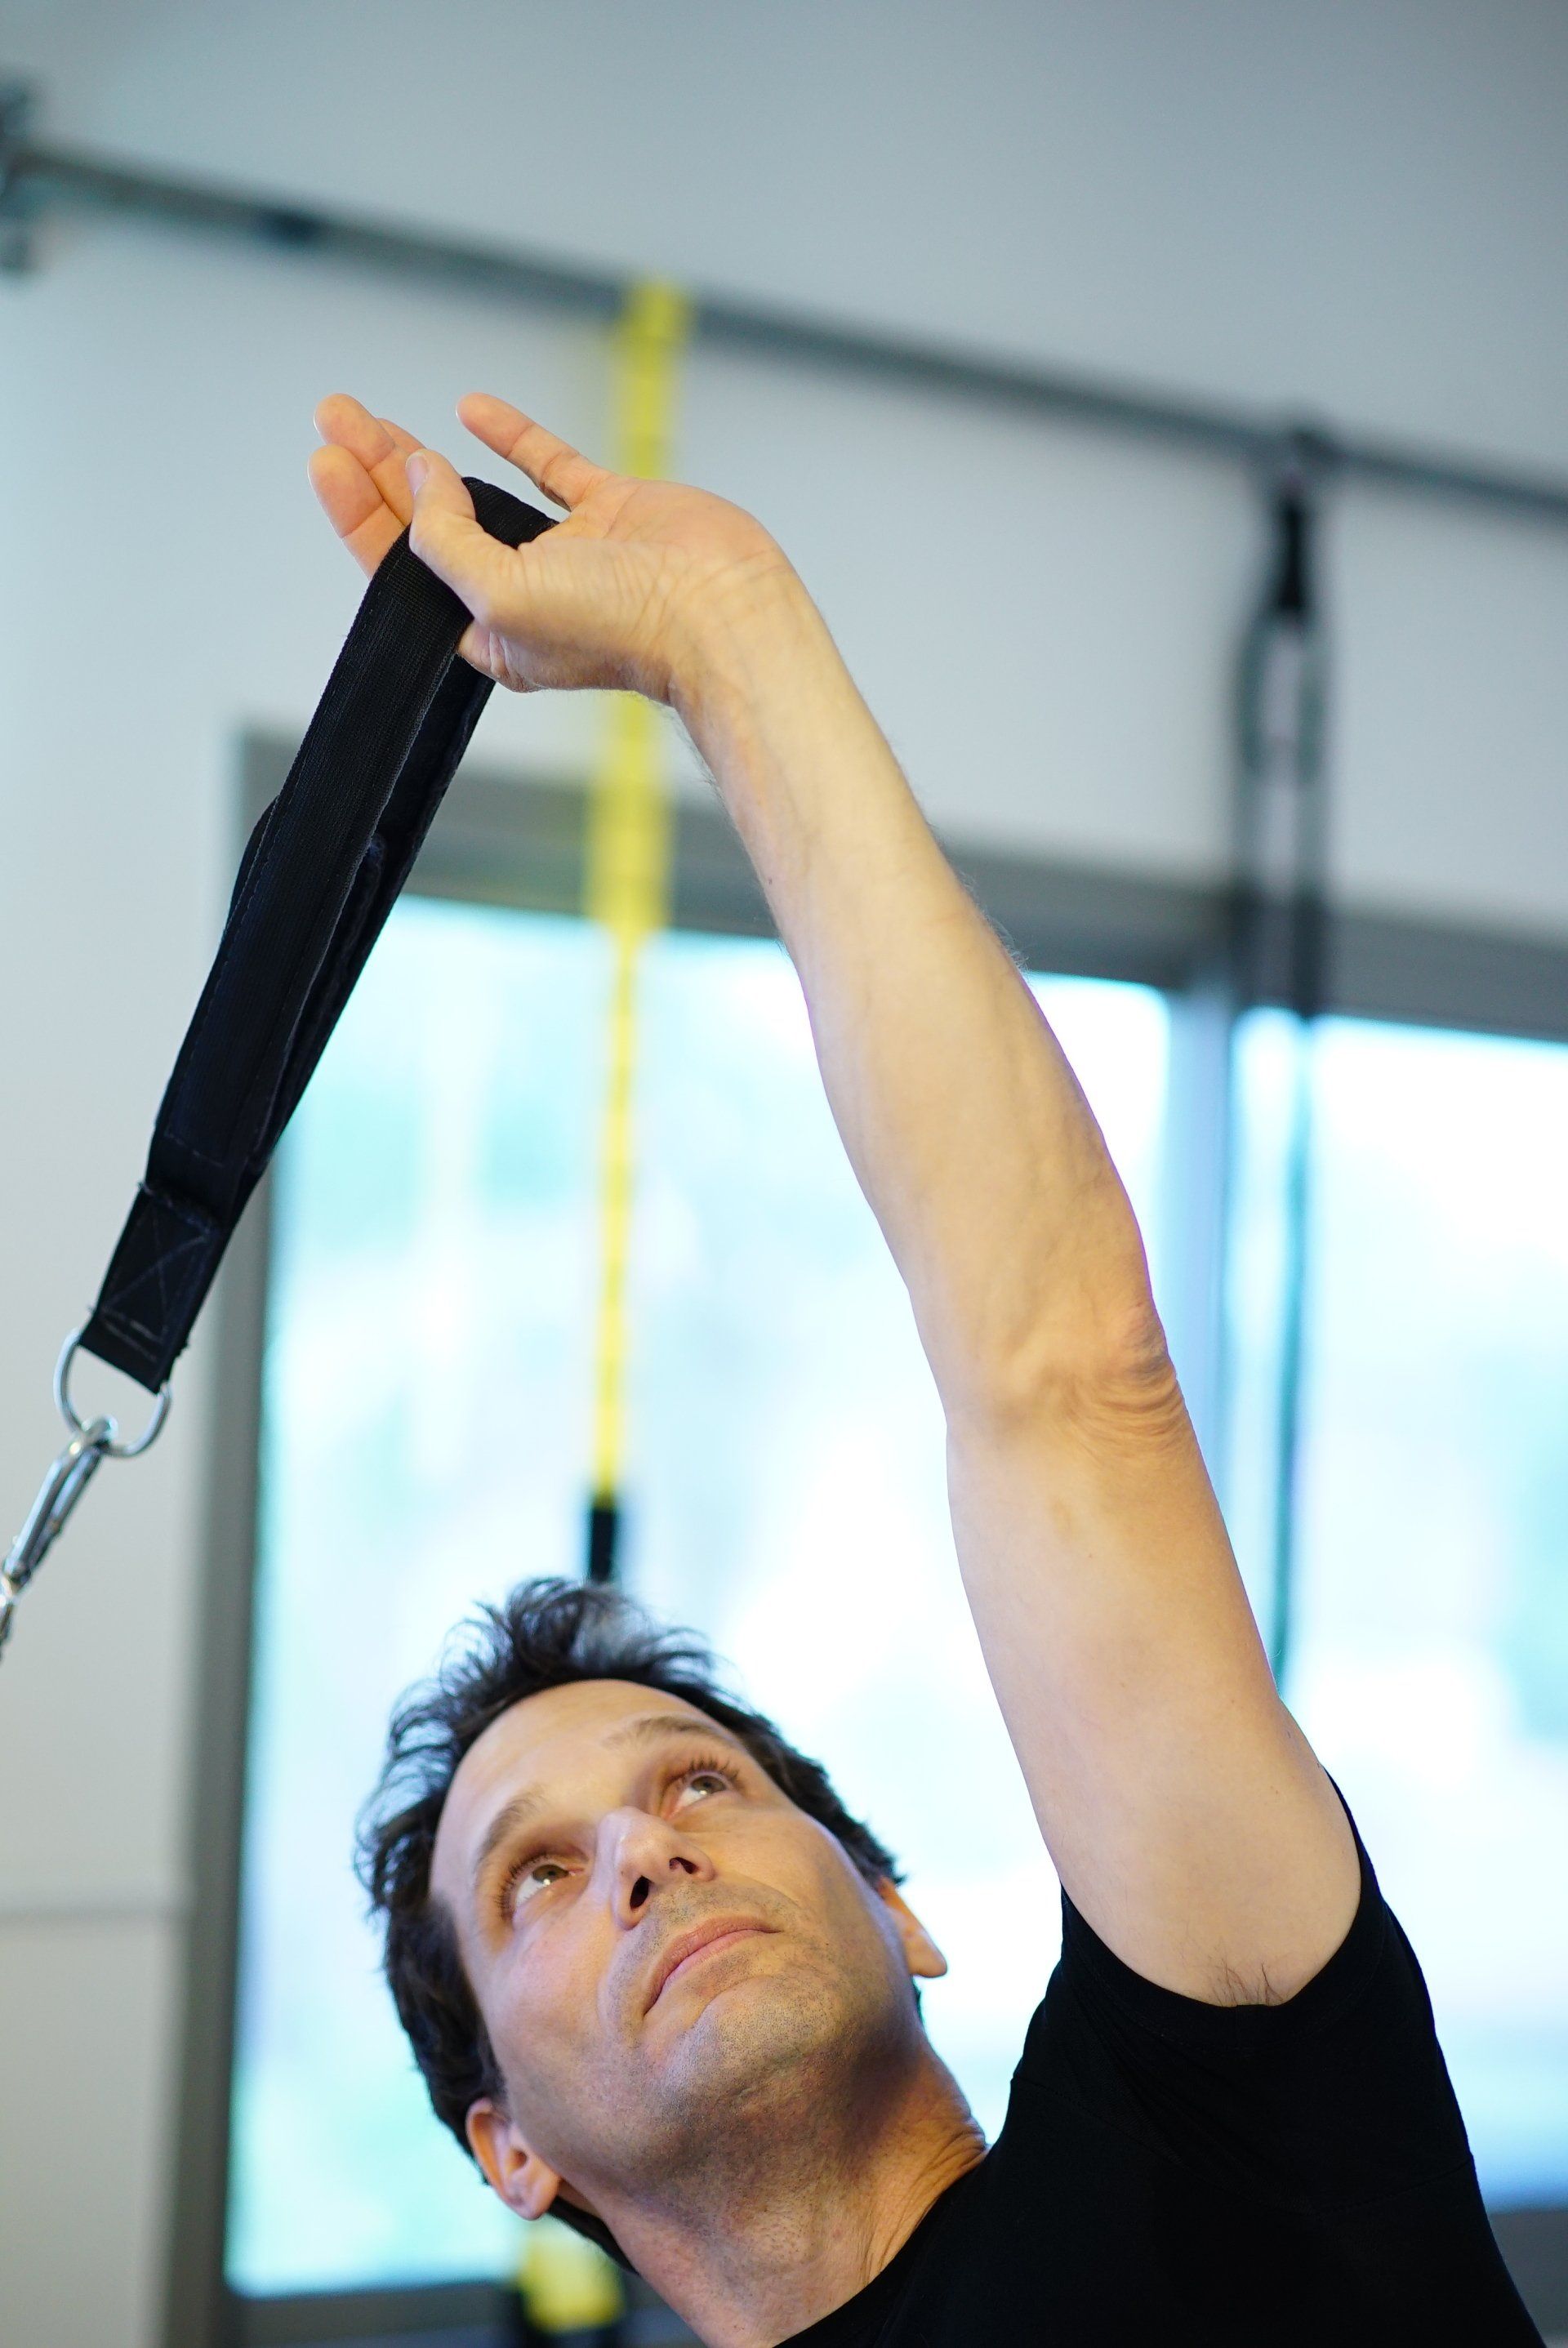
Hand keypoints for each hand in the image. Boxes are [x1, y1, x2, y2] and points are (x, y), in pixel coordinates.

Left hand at [308, 391, 799, 703]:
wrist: (720, 610)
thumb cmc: (619, 627)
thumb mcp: (501, 597)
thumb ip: (448, 541)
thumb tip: (421, 476)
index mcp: (489, 632)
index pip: (404, 569)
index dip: (361, 515)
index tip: (326, 461)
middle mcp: (522, 592)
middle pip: (428, 525)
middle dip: (377, 472)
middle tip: (334, 416)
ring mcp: (567, 550)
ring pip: (475, 493)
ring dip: (424, 455)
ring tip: (373, 418)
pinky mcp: (610, 511)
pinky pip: (548, 467)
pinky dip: (509, 437)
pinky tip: (470, 411)